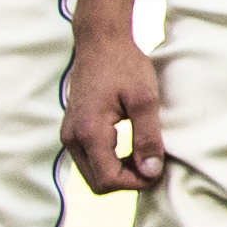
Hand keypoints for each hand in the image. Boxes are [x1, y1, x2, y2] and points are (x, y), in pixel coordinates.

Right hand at [66, 33, 168, 191]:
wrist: (100, 42)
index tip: (158, 168)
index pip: (108, 180)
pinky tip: (130, 146)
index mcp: (88, 132)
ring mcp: (69, 135)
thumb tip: (151, 172)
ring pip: (93, 174)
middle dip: (127, 181)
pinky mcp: (72, 131)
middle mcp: (71, 138)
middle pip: (98, 184)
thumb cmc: (124, 65)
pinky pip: (90, 160)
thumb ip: (148, 138)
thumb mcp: (144, 100)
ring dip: (118, 172)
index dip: (136, 182)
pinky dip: (110, 161)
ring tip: (144, 153)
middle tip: (152, 163)